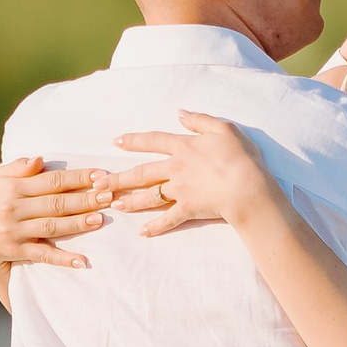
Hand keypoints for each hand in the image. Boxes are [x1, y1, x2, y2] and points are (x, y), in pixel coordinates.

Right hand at [0, 153, 109, 272]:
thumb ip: (19, 167)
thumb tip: (39, 159)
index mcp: (13, 187)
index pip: (52, 180)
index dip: (77, 178)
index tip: (100, 176)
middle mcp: (13, 208)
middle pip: (55, 203)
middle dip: (84, 199)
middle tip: (109, 196)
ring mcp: (15, 231)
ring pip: (52, 227)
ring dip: (77, 224)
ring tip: (100, 219)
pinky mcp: (16, 251)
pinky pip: (43, 255)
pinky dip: (63, 259)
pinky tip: (82, 261)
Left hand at [115, 113, 275, 233]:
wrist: (247, 187)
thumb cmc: (241, 156)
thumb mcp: (224, 129)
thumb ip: (200, 120)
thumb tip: (180, 113)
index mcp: (183, 147)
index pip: (153, 141)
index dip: (134, 141)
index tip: (116, 142)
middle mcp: (176, 168)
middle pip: (141, 173)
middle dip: (118, 178)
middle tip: (99, 184)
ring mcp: (180, 190)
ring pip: (148, 196)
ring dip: (130, 201)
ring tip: (114, 205)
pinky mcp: (188, 209)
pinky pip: (168, 219)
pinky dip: (155, 227)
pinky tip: (142, 232)